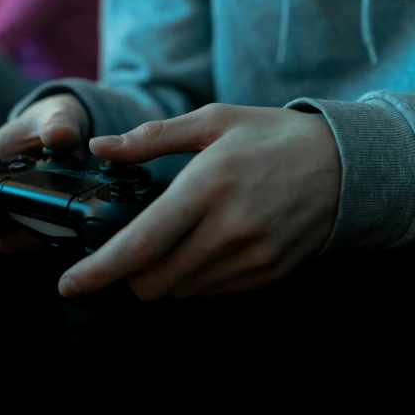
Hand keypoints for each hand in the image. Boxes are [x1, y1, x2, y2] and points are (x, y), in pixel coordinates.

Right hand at [0, 93, 88, 257]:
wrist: (64, 124)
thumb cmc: (52, 117)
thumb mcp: (60, 115)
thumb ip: (60, 123)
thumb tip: (58, 137)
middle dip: (2, 242)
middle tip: (35, 241)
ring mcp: (1, 200)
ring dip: (23, 242)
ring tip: (52, 233)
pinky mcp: (19, 210)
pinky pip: (19, 234)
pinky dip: (37, 238)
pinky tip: (58, 231)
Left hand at [58, 103, 341, 299]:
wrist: (346, 166)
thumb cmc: (273, 138)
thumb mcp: (214, 121)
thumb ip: (151, 138)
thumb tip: (101, 148)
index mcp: (208, 186)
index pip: (141, 245)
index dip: (98, 272)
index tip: (69, 285)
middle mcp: (230, 230)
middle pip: (154, 282)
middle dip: (130, 274)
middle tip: (134, 248)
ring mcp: (252, 258)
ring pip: (182, 292)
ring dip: (165, 275)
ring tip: (181, 239)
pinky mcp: (268, 275)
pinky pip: (213, 293)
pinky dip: (197, 277)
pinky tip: (210, 246)